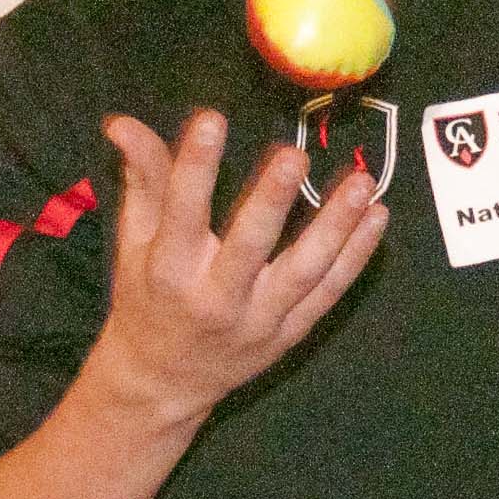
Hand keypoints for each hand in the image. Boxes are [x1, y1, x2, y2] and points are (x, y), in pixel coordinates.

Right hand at [84, 110, 385, 422]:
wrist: (163, 380)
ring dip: (335, 227)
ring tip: (360, 183)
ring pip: (303, 272)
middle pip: (248, 247)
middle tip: (293, 155)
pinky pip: (328, 292)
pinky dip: (356, 257)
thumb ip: (142, 179)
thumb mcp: (134, 240)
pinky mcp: (290, 334)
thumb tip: (122, 122)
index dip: (194, 167)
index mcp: (169, 270)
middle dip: (270, 202)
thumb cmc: (147, 297)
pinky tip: (377, 216)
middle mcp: (215, 298)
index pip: (181, 212)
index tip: (210, 119)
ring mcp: (259, 321)